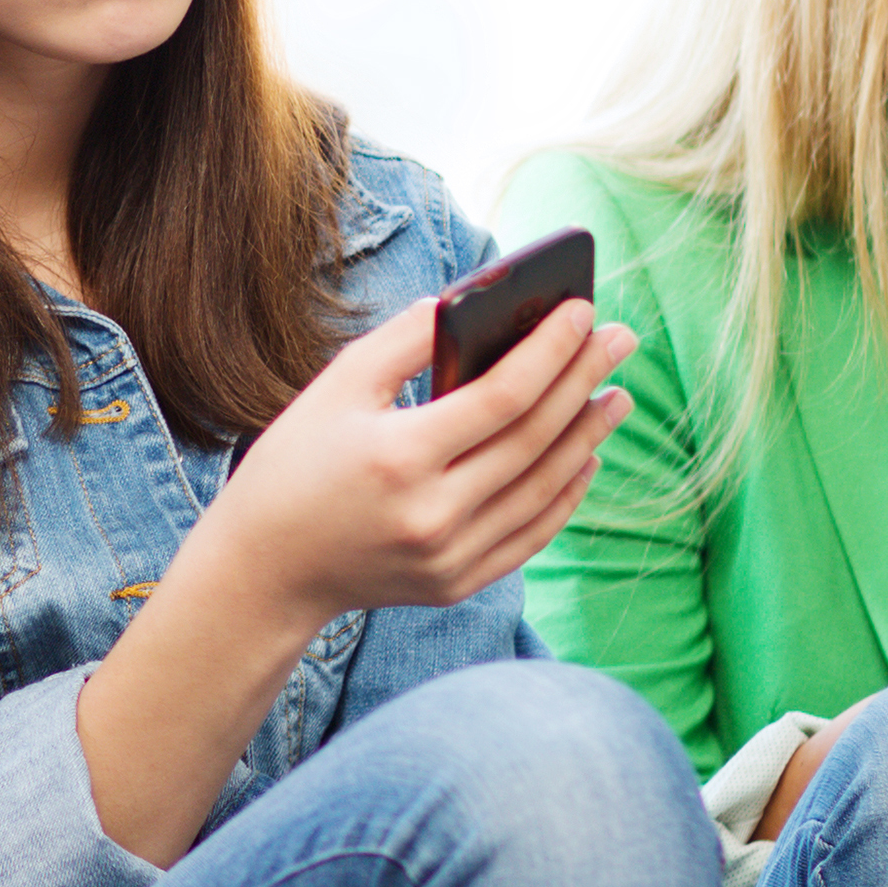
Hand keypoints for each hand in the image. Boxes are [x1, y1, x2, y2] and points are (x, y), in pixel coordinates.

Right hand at [190, 291, 633, 628]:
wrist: (265, 569)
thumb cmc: (294, 466)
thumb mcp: (336, 388)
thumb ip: (404, 341)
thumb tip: (472, 302)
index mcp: (399, 457)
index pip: (502, 396)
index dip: (551, 350)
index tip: (584, 312)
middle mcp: (432, 514)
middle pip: (535, 439)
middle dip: (585, 381)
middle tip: (622, 339)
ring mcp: (449, 557)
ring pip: (544, 488)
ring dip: (589, 437)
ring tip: (617, 394)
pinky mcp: (457, 584)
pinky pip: (532, 535)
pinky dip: (566, 494)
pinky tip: (585, 457)